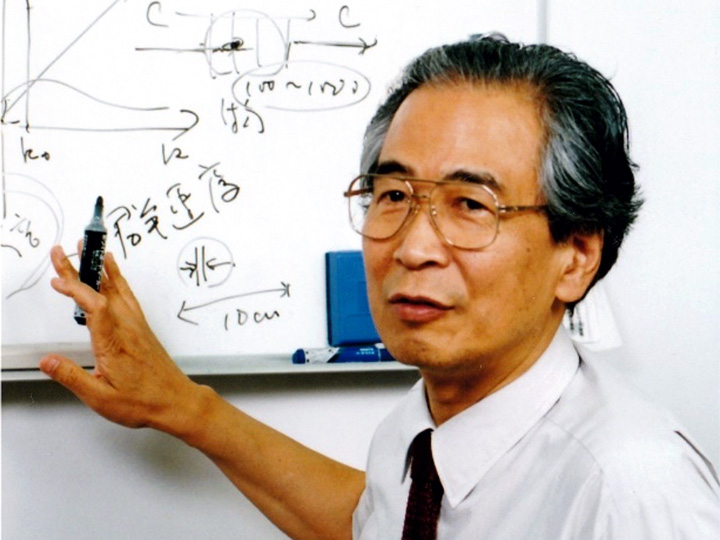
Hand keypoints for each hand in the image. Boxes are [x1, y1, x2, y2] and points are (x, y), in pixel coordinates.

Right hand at [40, 245, 198, 431]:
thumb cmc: (144, 401)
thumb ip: (72, 377)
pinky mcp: (142, 327)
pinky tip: (113, 272)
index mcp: (114, 343)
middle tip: (61, 252)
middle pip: (101, 291)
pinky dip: (118, 279)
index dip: (75, 290)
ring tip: (88, 249)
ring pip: (116, 289)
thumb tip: (48, 361)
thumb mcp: (101, 397)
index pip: (94, 307)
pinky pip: (127, 295)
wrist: (176, 401)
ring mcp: (136, 325)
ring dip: (99, 269)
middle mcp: (127, 328)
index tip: (57, 281)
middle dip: (78, 270)